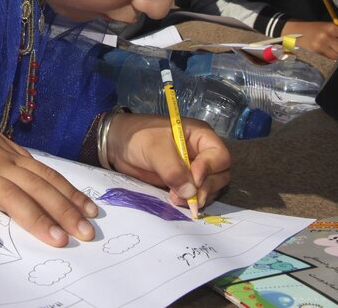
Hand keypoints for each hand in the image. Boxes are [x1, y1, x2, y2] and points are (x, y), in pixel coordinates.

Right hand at [0, 101, 98, 247]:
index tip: (92, 211)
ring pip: (10, 196)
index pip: (46, 176)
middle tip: (86, 232)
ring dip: (35, 218)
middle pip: (37, 188)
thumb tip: (37, 176)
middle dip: (64, 210)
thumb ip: (13, 160)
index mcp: (9, 156)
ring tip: (56, 239)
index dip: (70, 193)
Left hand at [103, 112, 229, 211]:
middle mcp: (202, 153)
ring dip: (198, 197)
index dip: (210, 169)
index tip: (194, 179)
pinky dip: (190, 200)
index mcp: (200, 136)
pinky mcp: (183, 182)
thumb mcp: (155, 149)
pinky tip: (177, 201)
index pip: (219, 156)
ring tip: (177, 200)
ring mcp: (194, 168)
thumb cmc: (138, 136)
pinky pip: (195, 194)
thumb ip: (173, 170)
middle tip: (189, 198)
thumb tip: (191, 193)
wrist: (117, 144)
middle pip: (220, 175)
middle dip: (206, 188)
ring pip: (210, 187)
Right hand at [282, 20, 337, 59]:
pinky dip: (331, 58)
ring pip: (337, 56)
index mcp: (332, 27)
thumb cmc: (314, 29)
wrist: (295, 31)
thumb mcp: (327, 27)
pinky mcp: (316, 52)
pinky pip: (329, 58)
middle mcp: (327, 36)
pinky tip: (330, 55)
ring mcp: (321, 45)